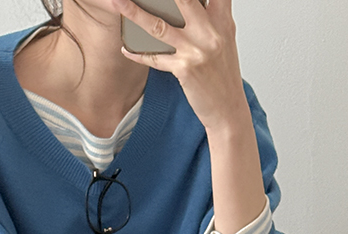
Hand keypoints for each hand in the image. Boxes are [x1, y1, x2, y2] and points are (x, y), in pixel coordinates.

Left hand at [113, 0, 247, 132]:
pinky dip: (138, 54)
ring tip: (119, 3)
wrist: (228, 109)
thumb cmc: (223, 76)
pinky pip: (156, 58)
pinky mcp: (185, 69)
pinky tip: (127, 49)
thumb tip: (195, 3)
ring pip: (160, 26)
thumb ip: (213, 16)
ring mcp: (197, 50)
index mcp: (222, 20)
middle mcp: (211, 32)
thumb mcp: (225, 39)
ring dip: (135, 13)